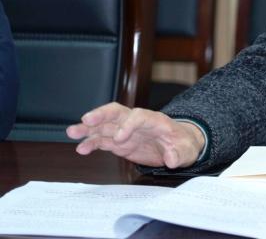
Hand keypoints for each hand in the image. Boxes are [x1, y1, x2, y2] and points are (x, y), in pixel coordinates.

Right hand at [66, 102, 205, 168]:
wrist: (179, 145)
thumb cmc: (183, 144)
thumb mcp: (187, 150)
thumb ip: (180, 154)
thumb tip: (172, 160)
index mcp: (154, 120)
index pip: (138, 116)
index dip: (127, 125)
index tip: (119, 139)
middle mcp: (136, 122)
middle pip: (117, 112)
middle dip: (102, 115)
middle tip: (86, 120)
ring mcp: (126, 131)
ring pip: (104, 125)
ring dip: (88, 128)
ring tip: (72, 132)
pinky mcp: (119, 142)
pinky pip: (103, 140)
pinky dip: (91, 143)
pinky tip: (81, 148)